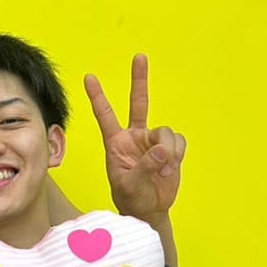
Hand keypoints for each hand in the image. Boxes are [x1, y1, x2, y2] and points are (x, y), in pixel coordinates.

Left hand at [85, 54, 185, 220]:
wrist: (148, 209)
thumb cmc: (131, 197)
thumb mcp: (129, 184)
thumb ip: (144, 166)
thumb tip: (162, 149)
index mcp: (115, 142)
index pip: (105, 114)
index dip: (98, 96)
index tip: (88, 78)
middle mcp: (134, 136)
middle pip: (138, 102)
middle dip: (139, 79)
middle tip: (139, 56)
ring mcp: (153, 141)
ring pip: (165, 131)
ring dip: (167, 149)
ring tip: (164, 169)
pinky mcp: (170, 148)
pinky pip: (178, 142)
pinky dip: (177, 154)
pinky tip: (170, 168)